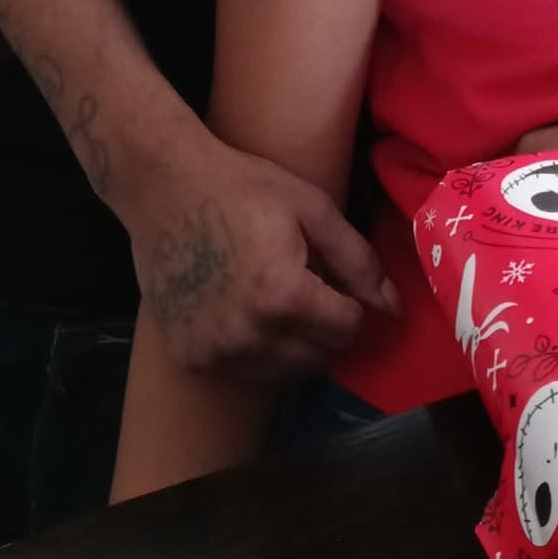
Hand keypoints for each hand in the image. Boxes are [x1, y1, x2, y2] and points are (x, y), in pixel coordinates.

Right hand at [124, 132, 399, 379]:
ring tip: (276, 298)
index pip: (347, 330)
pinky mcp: (189, 357)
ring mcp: (214, 352)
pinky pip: (244, 371)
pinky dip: (255, 350)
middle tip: (310, 288)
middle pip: (318, 358)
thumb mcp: (312, 209)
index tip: (336, 281)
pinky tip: (243, 309)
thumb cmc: (243, 187)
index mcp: (283, 297)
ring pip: (284, 372)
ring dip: (293, 344)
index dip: (351, 304)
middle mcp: (248, 336)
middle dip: (326, 328)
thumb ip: (358, 261)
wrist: (164, 186)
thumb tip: (393, 307)